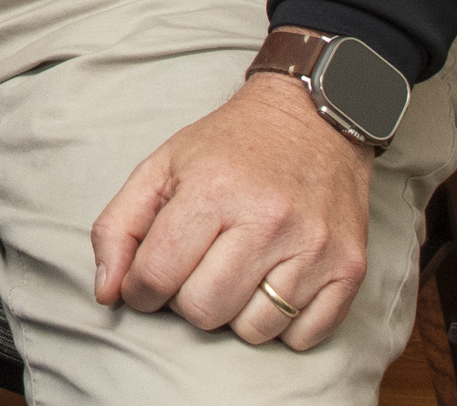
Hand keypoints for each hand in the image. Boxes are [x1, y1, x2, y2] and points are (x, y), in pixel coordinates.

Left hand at [89, 72, 373, 350]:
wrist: (313, 119)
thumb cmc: (230, 146)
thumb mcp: (162, 166)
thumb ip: (119, 227)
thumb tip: (106, 293)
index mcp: (212, 190)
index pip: (156, 277)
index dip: (140, 289)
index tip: (148, 279)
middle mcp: (267, 220)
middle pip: (203, 311)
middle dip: (187, 300)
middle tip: (196, 268)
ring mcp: (313, 247)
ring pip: (252, 331)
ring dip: (235, 313)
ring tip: (236, 272)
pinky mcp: (349, 268)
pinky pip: (303, 337)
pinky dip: (282, 324)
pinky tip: (273, 283)